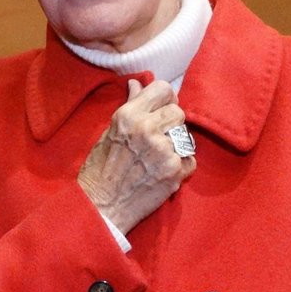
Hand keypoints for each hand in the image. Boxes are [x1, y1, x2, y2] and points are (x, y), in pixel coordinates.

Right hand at [78, 79, 196, 234]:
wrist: (101, 208)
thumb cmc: (100, 171)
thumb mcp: (109, 132)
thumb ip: (129, 106)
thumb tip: (137, 83)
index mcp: (129, 116)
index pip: (162, 89)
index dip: (165, 99)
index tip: (162, 109)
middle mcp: (147, 129)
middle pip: (178, 112)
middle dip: (171, 124)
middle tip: (158, 138)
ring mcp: (163, 151)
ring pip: (186, 136)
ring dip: (176, 145)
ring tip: (157, 158)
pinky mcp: (174, 172)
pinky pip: (190, 159)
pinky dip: (181, 166)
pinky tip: (162, 172)